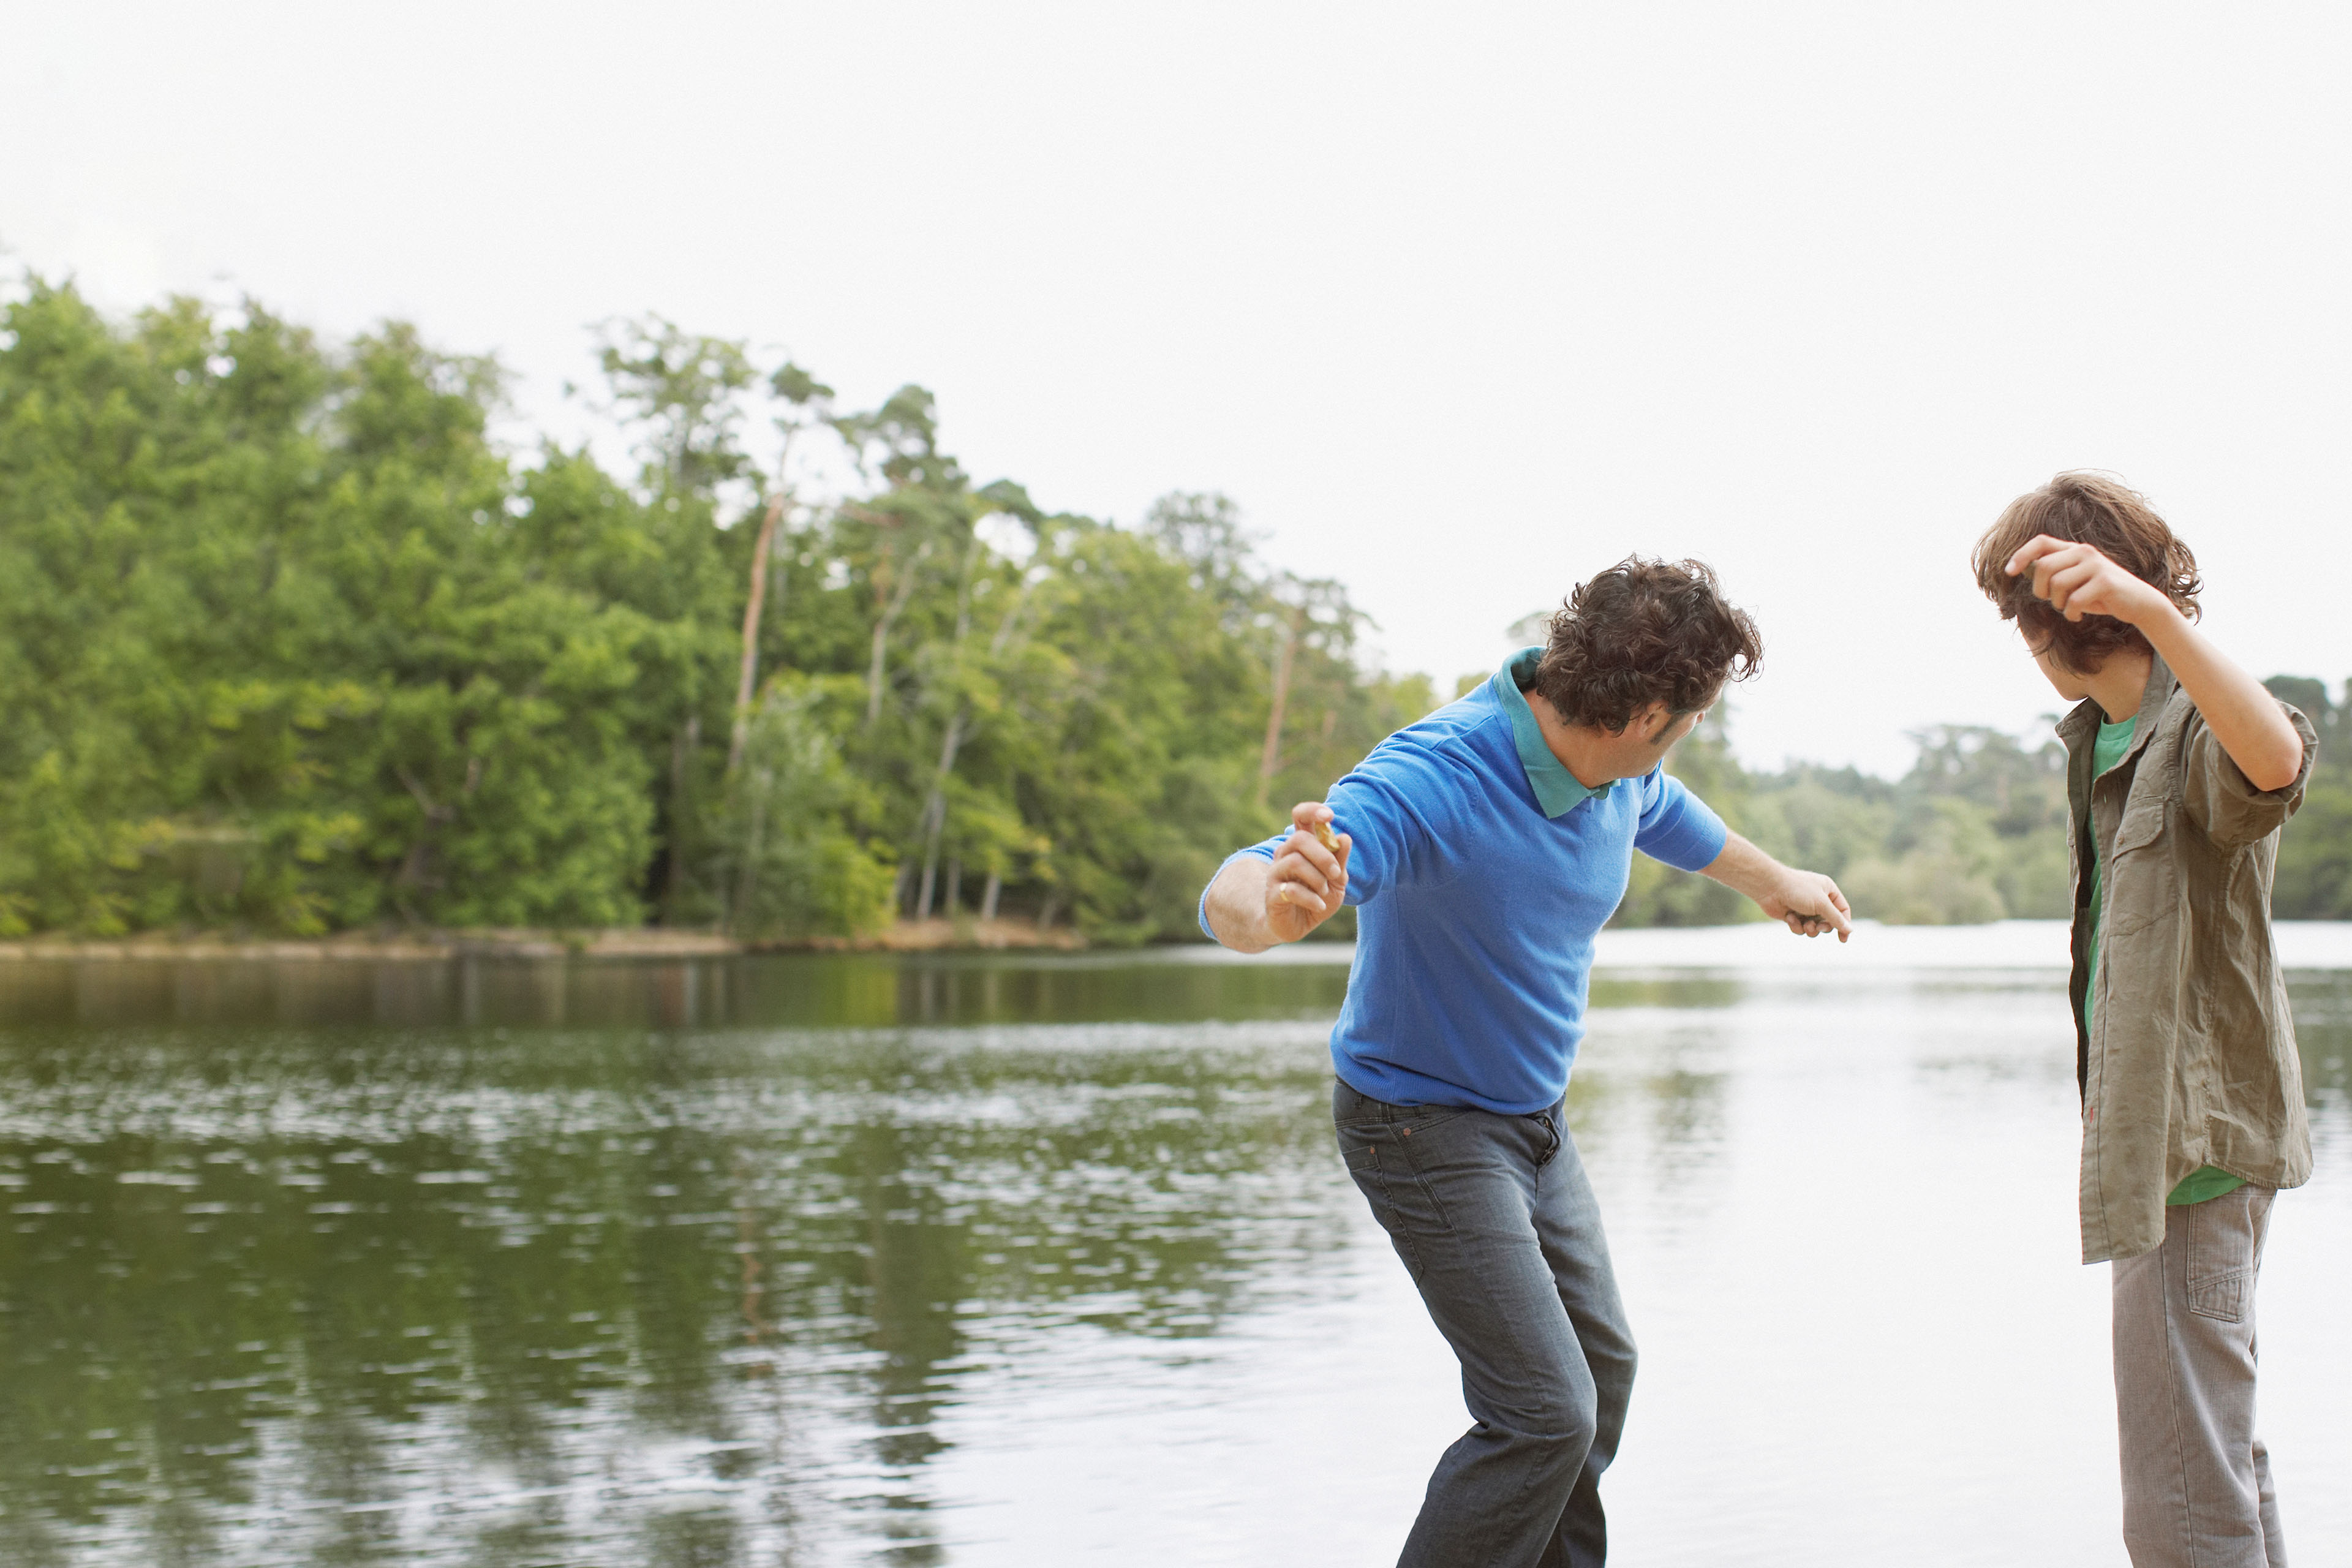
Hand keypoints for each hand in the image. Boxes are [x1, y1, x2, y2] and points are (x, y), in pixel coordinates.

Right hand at [1264, 801, 1350, 942]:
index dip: (1313, 811)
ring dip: (1318, 879)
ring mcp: (1276, 874)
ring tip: (1324, 893)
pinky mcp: (1272, 894)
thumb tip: (1345, 837)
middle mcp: (1285, 855)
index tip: (1330, 816)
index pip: (1301, 816)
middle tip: (1336, 873)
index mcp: (1302, 846)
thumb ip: (1340, 860)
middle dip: (1323, 856)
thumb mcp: (1337, 880)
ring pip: (1295, 862)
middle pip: (1299, 839)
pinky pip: (1292, 889)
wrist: (1298, 926)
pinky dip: (1312, 899)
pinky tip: (1319, 906)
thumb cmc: (1317, 897)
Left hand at [1758, 870, 1851, 941]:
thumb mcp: (1821, 904)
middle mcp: (1818, 899)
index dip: (1844, 925)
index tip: (1843, 939)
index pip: (1842, 910)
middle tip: (1817, 927)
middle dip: (1823, 927)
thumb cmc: (1797, 890)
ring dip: (1809, 929)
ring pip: (1814, 928)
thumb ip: (1836, 918)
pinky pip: (1801, 928)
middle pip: (1829, 921)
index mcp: (1828, 890)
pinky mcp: (1793, 915)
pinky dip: (1796, 925)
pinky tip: (1789, 917)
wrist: (1769, 888)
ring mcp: (1805, 908)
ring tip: (1803, 923)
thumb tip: (1850, 930)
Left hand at [2006, 535, 2170, 626]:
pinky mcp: (2105, 582)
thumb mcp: (2074, 581)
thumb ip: (2053, 573)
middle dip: (2040, 590)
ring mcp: (2096, 565)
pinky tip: (2078, 616)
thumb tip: (2024, 569)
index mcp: (2074, 549)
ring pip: (2057, 585)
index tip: (2009, 572)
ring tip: (2069, 609)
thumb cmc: (2099, 594)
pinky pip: (2074, 600)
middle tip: (2051, 601)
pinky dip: (2071, 613)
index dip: (2021, 554)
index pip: (2040, 541)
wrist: (2138, 603)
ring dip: (2057, 604)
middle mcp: (2084, 552)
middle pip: (2043, 567)